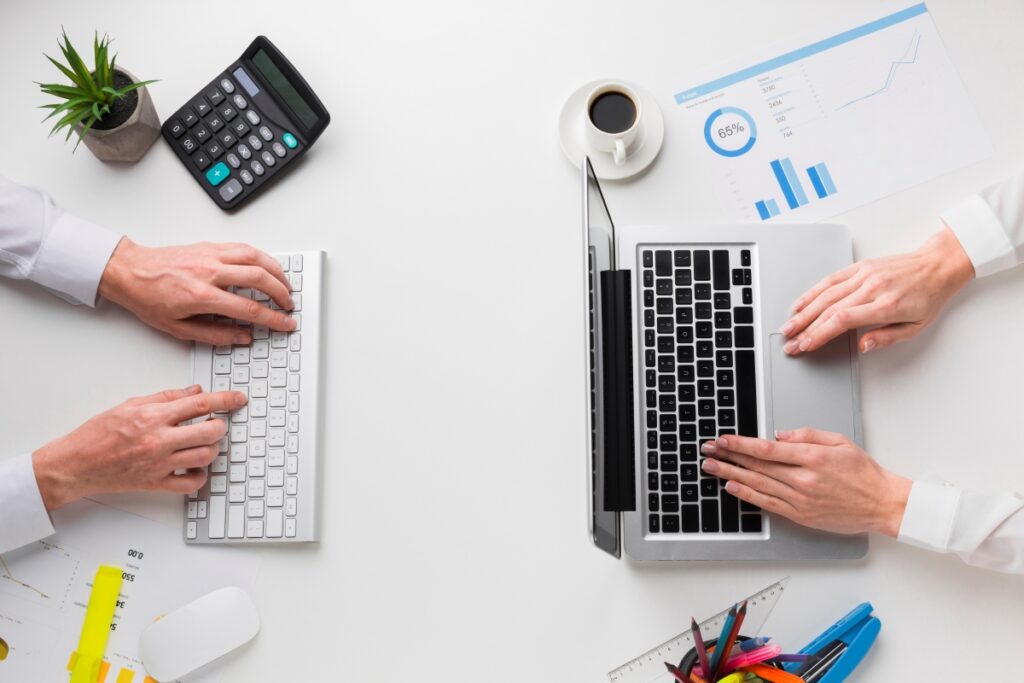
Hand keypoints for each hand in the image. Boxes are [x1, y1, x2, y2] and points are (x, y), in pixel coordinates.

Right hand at [31, 385, 245, 509]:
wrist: (75, 464)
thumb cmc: (97, 434)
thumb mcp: (130, 404)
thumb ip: (165, 397)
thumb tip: (194, 390)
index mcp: (153, 417)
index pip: (200, 404)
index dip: (225, 399)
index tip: (239, 399)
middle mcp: (159, 440)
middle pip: (210, 431)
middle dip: (221, 425)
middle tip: (216, 422)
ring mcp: (159, 464)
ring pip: (205, 456)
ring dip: (213, 448)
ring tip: (204, 442)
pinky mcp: (156, 483)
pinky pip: (191, 484)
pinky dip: (200, 476)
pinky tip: (194, 467)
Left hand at [99, 238, 295, 345]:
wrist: (130, 272)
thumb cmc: (149, 298)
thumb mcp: (178, 328)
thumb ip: (215, 334)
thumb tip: (242, 337)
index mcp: (201, 296)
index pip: (249, 308)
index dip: (273, 318)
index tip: (285, 323)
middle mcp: (209, 272)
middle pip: (259, 279)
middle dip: (281, 293)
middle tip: (289, 305)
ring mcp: (210, 255)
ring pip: (255, 258)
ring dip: (276, 271)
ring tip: (285, 285)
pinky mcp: (210, 246)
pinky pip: (243, 247)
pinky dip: (262, 257)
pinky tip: (268, 266)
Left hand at [700, 429, 911, 536]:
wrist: (881, 504)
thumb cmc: (863, 472)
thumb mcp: (839, 441)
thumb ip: (807, 434)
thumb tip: (778, 434)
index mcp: (812, 458)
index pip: (767, 449)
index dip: (741, 444)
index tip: (723, 439)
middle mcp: (803, 479)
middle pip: (757, 466)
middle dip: (728, 457)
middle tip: (708, 450)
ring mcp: (800, 499)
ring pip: (758, 485)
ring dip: (731, 475)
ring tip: (712, 467)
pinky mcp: (800, 515)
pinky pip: (768, 504)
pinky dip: (747, 496)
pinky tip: (732, 487)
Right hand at [780, 228, 973, 354]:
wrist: (936, 266)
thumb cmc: (927, 297)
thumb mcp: (916, 327)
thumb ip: (887, 338)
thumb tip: (863, 345)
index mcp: (887, 305)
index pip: (844, 320)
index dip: (820, 334)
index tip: (807, 345)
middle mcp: (873, 288)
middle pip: (829, 309)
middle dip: (806, 328)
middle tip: (790, 342)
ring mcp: (864, 275)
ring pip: (826, 295)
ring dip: (804, 312)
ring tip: (789, 326)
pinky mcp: (860, 266)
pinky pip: (831, 279)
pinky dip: (812, 292)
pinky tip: (800, 303)